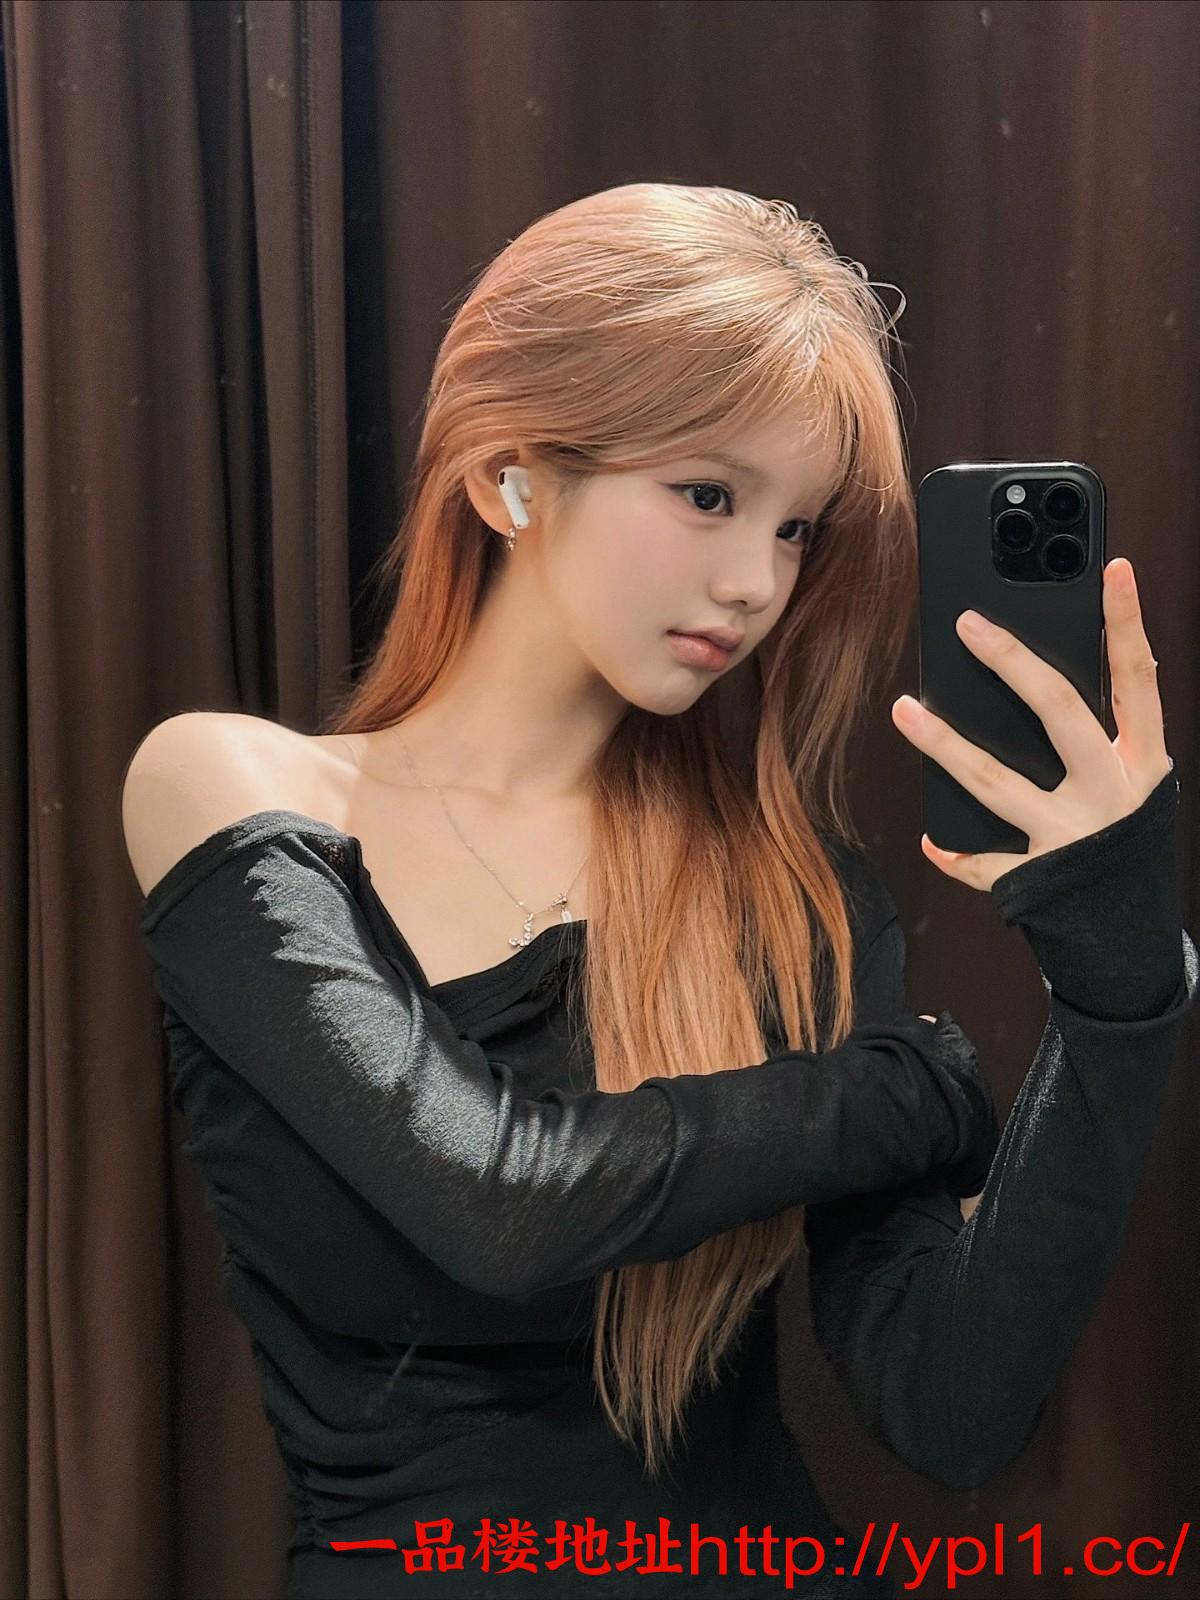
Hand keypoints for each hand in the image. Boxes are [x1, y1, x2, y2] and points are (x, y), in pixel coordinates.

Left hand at [891, 557, 1172, 892]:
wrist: (1132, 934)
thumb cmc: (1124, 841)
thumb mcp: (1133, 782)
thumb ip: (1105, 733)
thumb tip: (1044, 667)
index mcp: (1144, 762)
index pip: (1138, 678)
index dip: (1127, 623)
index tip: (1114, 568)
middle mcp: (1112, 794)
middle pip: (1061, 713)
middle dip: (1013, 663)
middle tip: (967, 624)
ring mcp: (1072, 838)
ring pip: (996, 783)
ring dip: (944, 745)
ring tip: (904, 710)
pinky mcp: (1039, 880)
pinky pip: (985, 863)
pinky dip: (956, 853)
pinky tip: (930, 837)